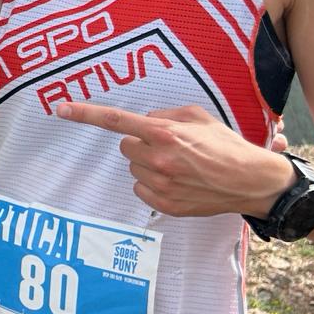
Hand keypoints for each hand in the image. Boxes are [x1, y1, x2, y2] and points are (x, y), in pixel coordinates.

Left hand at [54, 101, 297, 217]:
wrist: (252, 182)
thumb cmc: (227, 146)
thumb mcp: (198, 117)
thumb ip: (165, 114)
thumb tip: (144, 121)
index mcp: (165, 133)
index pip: (116, 121)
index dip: (86, 114)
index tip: (61, 109)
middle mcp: (158, 159)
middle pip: (125, 147)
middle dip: (140, 144)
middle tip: (168, 147)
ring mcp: (160, 185)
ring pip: (133, 168)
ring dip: (148, 164)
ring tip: (179, 166)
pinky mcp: (164, 204)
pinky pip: (140, 189)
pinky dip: (152, 184)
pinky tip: (177, 182)